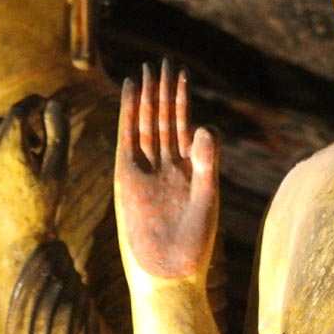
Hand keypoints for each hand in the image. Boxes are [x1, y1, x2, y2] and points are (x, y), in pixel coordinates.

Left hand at [0, 95, 69, 252]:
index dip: (35, 102)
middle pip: (6, 116)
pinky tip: (10, 157)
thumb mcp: (58, 167)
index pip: (19, 109)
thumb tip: (54, 102)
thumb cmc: (43, 204)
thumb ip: (58, 131)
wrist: (16, 240)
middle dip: (25, 120)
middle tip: (41, 143)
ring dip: (8, 127)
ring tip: (25, 150)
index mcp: (9, 149)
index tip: (47, 104)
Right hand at [115, 60, 218, 280]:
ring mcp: (145, 169)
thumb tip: (204, 124)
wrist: (167, 273)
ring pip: (146, 123)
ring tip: (145, 69)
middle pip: (163, 118)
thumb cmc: (193, 244)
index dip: (182, 98)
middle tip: (161, 61)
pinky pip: (127, 137)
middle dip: (163, 90)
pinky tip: (129, 91)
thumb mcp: (207, 197)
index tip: (181, 73)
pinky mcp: (126, 176)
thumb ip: (207, 162)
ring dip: (146, 96)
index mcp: (188, 169)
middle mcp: (166, 165)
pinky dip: (128, 113)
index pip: (183, 123)